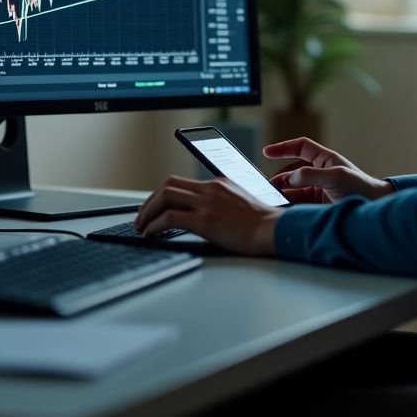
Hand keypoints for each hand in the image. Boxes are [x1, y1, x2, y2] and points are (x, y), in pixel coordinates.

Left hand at [133, 176, 280, 255]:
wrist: (275, 229)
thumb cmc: (263, 223)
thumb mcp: (241, 202)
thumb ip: (222, 201)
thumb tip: (206, 213)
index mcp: (217, 183)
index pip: (180, 182)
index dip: (162, 194)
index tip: (155, 206)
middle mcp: (209, 189)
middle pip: (167, 186)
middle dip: (149, 202)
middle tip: (142, 217)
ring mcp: (206, 203)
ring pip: (164, 197)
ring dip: (147, 212)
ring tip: (142, 226)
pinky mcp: (205, 220)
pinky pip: (169, 218)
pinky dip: (154, 225)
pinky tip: (151, 234)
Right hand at [264, 137, 392, 202]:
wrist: (376, 209)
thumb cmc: (362, 188)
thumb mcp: (336, 176)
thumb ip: (311, 175)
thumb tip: (290, 179)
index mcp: (325, 160)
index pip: (300, 148)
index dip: (283, 148)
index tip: (266, 152)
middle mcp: (320, 174)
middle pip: (292, 173)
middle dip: (279, 179)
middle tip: (267, 187)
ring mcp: (319, 190)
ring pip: (294, 190)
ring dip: (283, 194)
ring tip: (273, 201)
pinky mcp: (319, 206)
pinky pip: (299, 204)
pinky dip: (290, 206)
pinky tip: (283, 210)